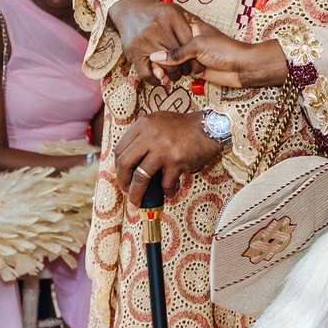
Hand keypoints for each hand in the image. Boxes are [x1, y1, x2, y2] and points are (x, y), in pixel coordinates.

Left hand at [108, 111, 225, 198]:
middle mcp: (150, 135)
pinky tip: (169, 192)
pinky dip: (166, 192)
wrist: (210, 128)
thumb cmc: (183, 128)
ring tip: (136, 203)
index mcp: (143, 125)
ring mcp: (163, 149)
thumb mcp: (158, 124)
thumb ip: (141, 138)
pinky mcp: (177, 161)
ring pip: (140, 177)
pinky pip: (165, 184)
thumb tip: (121, 165)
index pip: (120, 148)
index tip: (120, 176)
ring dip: (136, 194)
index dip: (117, 166)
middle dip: (122, 181)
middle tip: (125, 191)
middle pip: (125, 163)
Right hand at [109, 0, 194, 86]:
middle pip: (179, 57)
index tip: (195, 62)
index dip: (195, 57)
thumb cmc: (159, 13)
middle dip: (185, 68)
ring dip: (172, 75)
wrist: (130, 8)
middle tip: (185, 69)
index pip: (189, 42)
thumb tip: (202, 40)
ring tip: (174, 72)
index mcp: (172, 15)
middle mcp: (158, 27)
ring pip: (165, 67)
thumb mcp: (178, 12)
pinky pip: (146, 73)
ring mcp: (144, 39)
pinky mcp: (133, 51)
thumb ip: (191, 24)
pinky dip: (155, 79)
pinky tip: (160, 77)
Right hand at [156, 25, 288, 89]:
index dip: (161, 36)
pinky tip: (169, 77)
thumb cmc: (224, 50)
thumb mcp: (198, 46)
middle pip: (170, 47)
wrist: (242, 67)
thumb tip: (156, 57)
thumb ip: (176, 52)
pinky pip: (180, 72)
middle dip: (164, 56)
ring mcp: (193, 55)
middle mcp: (191, 40)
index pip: (170, 30)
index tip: (150, 39)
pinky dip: (175, 75)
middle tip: (156, 61)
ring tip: (166, 71)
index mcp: (192, 27)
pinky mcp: (195, 69)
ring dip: (170, 67)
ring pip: (174, 62)